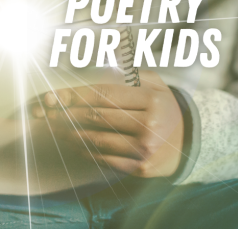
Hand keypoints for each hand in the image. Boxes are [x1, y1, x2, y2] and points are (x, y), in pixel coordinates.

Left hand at [32, 71, 183, 176]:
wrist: (188, 140)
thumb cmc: (163, 106)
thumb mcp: (154, 83)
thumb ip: (128, 74)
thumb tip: (95, 69)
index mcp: (152, 100)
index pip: (105, 94)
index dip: (77, 94)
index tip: (57, 95)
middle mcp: (150, 125)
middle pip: (97, 117)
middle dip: (67, 114)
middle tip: (48, 111)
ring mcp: (145, 149)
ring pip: (97, 140)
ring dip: (70, 133)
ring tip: (54, 127)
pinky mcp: (140, 168)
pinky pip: (105, 159)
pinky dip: (84, 150)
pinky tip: (73, 142)